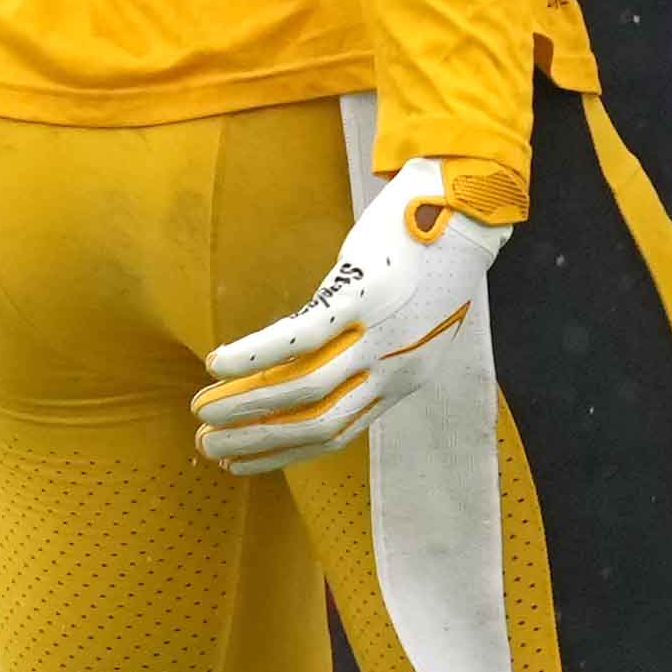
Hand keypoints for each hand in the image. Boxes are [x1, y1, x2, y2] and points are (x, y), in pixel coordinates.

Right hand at [196, 151, 493, 472]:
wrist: (467, 209)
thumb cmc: (432, 261)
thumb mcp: (408, 322)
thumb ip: (369, 351)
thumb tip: (314, 365)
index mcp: (402, 380)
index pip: (335, 434)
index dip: (282, 452)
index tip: (239, 462)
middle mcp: (392, 368)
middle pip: (314, 422)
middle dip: (255, 440)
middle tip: (208, 445)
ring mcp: (379, 334)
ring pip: (303, 389)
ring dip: (246, 405)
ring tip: (203, 410)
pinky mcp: (364, 294)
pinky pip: (301, 338)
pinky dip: (255, 356)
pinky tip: (218, 364)